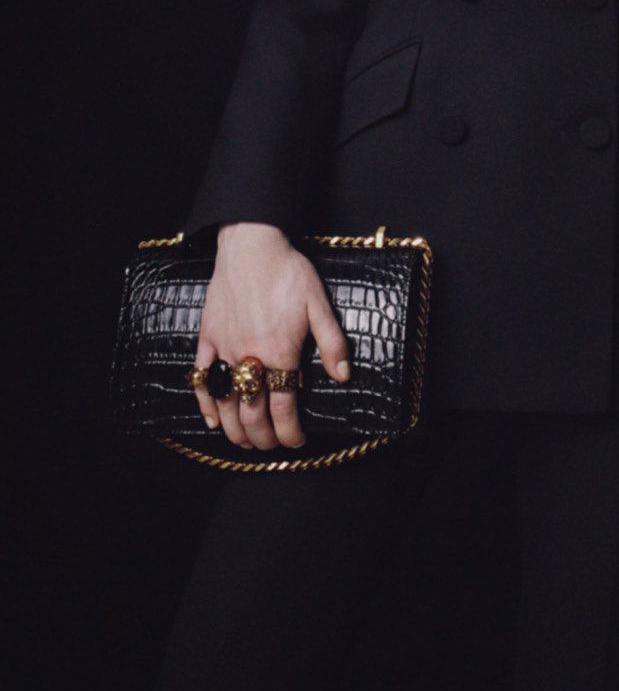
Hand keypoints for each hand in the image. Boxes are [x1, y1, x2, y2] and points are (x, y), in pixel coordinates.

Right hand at [193, 222, 349, 449]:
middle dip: (263, 438)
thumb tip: (343, 375)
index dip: (290, 432)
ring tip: (245, 442)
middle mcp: (250, 356)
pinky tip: (212, 419)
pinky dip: (205, 402)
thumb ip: (332, 342)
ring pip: (225, 402)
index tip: (296, 441)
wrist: (251, 244)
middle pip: (253, 412)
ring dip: (234, 429)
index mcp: (279, 352)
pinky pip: (202, 377)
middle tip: (271, 446)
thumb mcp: (319, 304)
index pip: (284, 408)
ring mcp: (225, 348)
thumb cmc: (287, 271)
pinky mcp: (208, 337)